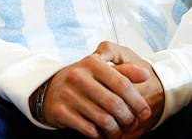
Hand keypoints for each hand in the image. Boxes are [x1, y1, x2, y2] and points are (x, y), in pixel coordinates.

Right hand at [32, 41, 150, 136]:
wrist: (49, 89)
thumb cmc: (83, 80)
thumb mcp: (100, 70)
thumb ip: (124, 71)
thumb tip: (145, 74)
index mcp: (92, 62)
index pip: (123, 85)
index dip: (138, 102)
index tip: (145, 113)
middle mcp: (78, 76)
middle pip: (116, 105)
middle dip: (129, 120)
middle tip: (131, 124)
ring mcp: (68, 93)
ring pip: (105, 120)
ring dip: (116, 130)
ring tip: (117, 129)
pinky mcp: (61, 110)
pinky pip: (90, 130)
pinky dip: (100, 135)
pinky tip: (101, 131)